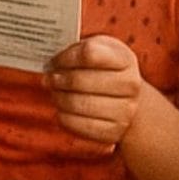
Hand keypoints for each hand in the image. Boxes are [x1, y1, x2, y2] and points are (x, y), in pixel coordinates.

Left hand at [45, 34, 146, 148]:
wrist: (127, 98)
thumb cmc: (105, 69)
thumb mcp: (99, 48)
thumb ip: (77, 49)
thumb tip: (53, 61)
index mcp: (125, 59)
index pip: (89, 54)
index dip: (65, 58)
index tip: (55, 61)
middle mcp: (130, 85)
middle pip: (80, 81)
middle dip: (57, 79)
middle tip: (49, 79)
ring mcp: (124, 110)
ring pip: (78, 104)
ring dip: (58, 97)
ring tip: (55, 93)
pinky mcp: (113, 131)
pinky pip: (79, 125)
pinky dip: (64, 116)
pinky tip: (63, 109)